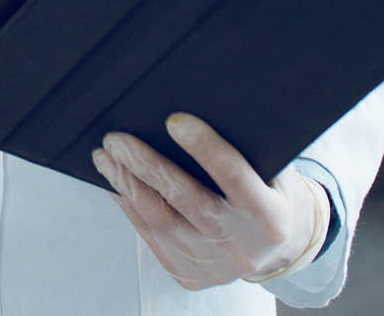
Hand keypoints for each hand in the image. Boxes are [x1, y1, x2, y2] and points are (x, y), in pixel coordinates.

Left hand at [92, 114, 323, 289]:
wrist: (279, 250)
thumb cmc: (269, 194)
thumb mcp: (272, 172)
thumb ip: (243, 149)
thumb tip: (190, 110)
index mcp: (270, 217)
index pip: (234, 177)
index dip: (205, 148)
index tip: (174, 120)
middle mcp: (242, 245)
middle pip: (187, 200)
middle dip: (147, 165)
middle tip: (116, 138)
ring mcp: (214, 264)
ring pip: (161, 221)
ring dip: (127, 184)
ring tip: (104, 156)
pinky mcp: (190, 274)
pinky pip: (152, 236)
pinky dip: (130, 206)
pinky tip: (114, 182)